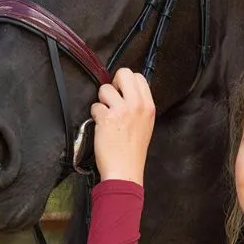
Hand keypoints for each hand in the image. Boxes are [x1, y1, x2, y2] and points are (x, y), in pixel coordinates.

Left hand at [90, 68, 155, 184]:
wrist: (125, 170)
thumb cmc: (133, 152)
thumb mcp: (146, 125)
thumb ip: (138, 106)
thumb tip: (126, 92)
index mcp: (148, 107)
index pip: (138, 77)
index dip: (126, 83)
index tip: (121, 93)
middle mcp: (137, 105)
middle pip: (123, 73)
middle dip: (113, 84)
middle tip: (111, 98)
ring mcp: (122, 110)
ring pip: (104, 89)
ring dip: (102, 102)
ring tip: (107, 117)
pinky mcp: (107, 118)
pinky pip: (95, 106)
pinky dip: (95, 116)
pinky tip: (102, 127)